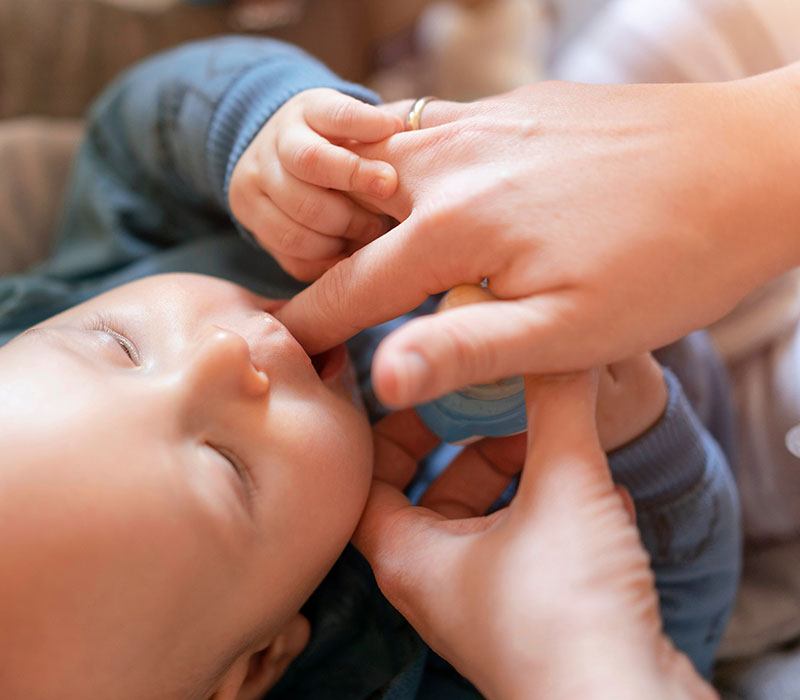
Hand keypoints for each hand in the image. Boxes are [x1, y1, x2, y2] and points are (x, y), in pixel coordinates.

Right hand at [228, 88, 403, 280]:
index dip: (361, 156)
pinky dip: (320, 260)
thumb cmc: (335, 140)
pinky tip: (342, 254)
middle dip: (351, 209)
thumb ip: (376, 127)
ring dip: (336, 237)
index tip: (391, 180)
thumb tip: (400, 133)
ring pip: (294, 226)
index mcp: (306, 111)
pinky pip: (286, 253)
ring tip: (363, 235)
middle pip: (307, 179)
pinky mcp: (248, 218)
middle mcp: (270, 145)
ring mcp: (252, 184)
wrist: (277, 149)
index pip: (333, 123)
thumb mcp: (353, 120)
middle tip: (379, 221)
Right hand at [277, 67, 799, 404]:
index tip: (281, 353)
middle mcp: (449, 160)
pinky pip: (432, 128)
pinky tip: (439, 195)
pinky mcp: (513, 105)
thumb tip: (380, 378)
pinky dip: (410, 165)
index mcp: (452, 225)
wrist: (753, 164)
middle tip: (332, 305)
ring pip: (383, 161)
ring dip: (363, 206)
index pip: (349, 286)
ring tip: (374, 249)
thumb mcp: (570, 332)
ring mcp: (481, 121)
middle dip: (326, 257)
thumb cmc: (669, 261)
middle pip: (347, 212)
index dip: (310, 326)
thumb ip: (464, 351)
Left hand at [355, 372, 714, 698]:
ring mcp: (490, 608)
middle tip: (510, 406)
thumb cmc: (568, 615)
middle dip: (479, 448)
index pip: (371, 480)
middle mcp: (439, 586)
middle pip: (438, 495)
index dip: (394, 430)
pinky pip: (538, 552)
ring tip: (567, 440)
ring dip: (530, 479)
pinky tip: (608, 495)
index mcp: (409, 558)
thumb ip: (558, 412)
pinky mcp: (540, 622)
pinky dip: (565, 517)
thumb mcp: (564, 490)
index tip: (431, 393)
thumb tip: (562, 348)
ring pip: (495, 522)